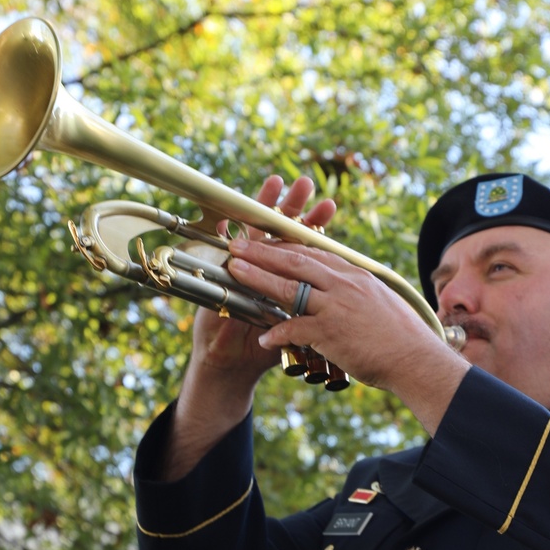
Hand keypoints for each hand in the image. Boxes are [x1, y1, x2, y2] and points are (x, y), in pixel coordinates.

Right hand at [189, 174, 336, 387]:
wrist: (229, 367)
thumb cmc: (261, 350)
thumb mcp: (291, 333)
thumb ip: (308, 316)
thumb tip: (334, 301)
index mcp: (284, 279)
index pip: (301, 244)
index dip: (313, 226)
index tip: (328, 205)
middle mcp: (262, 269)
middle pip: (278, 231)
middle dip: (291, 207)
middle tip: (304, 183)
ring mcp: (239, 271)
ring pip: (251, 233)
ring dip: (260, 208)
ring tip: (275, 183)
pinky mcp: (216, 278)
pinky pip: (215, 249)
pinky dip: (219, 231)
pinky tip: (223, 213)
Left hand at [224, 235, 469, 427]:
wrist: (416, 359)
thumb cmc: (401, 337)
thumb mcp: (378, 303)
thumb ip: (356, 294)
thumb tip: (343, 294)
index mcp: (354, 275)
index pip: (313, 253)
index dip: (284, 246)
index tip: (262, 242)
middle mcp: (344, 284)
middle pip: (295, 262)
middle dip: (262, 252)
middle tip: (236, 245)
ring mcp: (337, 306)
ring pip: (289, 288)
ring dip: (258, 278)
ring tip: (235, 271)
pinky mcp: (332, 331)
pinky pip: (296, 328)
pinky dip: (277, 333)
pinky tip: (262, 338)